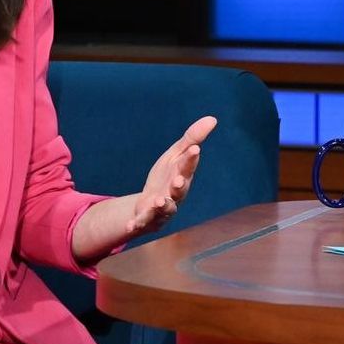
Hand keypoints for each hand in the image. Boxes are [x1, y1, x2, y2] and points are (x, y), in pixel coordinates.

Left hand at [125, 116, 218, 237]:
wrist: (151, 205)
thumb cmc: (167, 177)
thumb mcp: (176, 155)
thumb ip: (193, 138)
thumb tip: (213, 118)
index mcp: (182, 175)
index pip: (188, 166)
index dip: (191, 159)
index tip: (194, 149)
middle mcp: (175, 194)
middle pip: (180, 190)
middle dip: (180, 186)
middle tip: (179, 181)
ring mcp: (162, 208)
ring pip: (164, 208)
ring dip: (162, 205)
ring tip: (157, 201)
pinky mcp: (146, 218)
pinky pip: (141, 222)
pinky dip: (136, 224)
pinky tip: (130, 225)